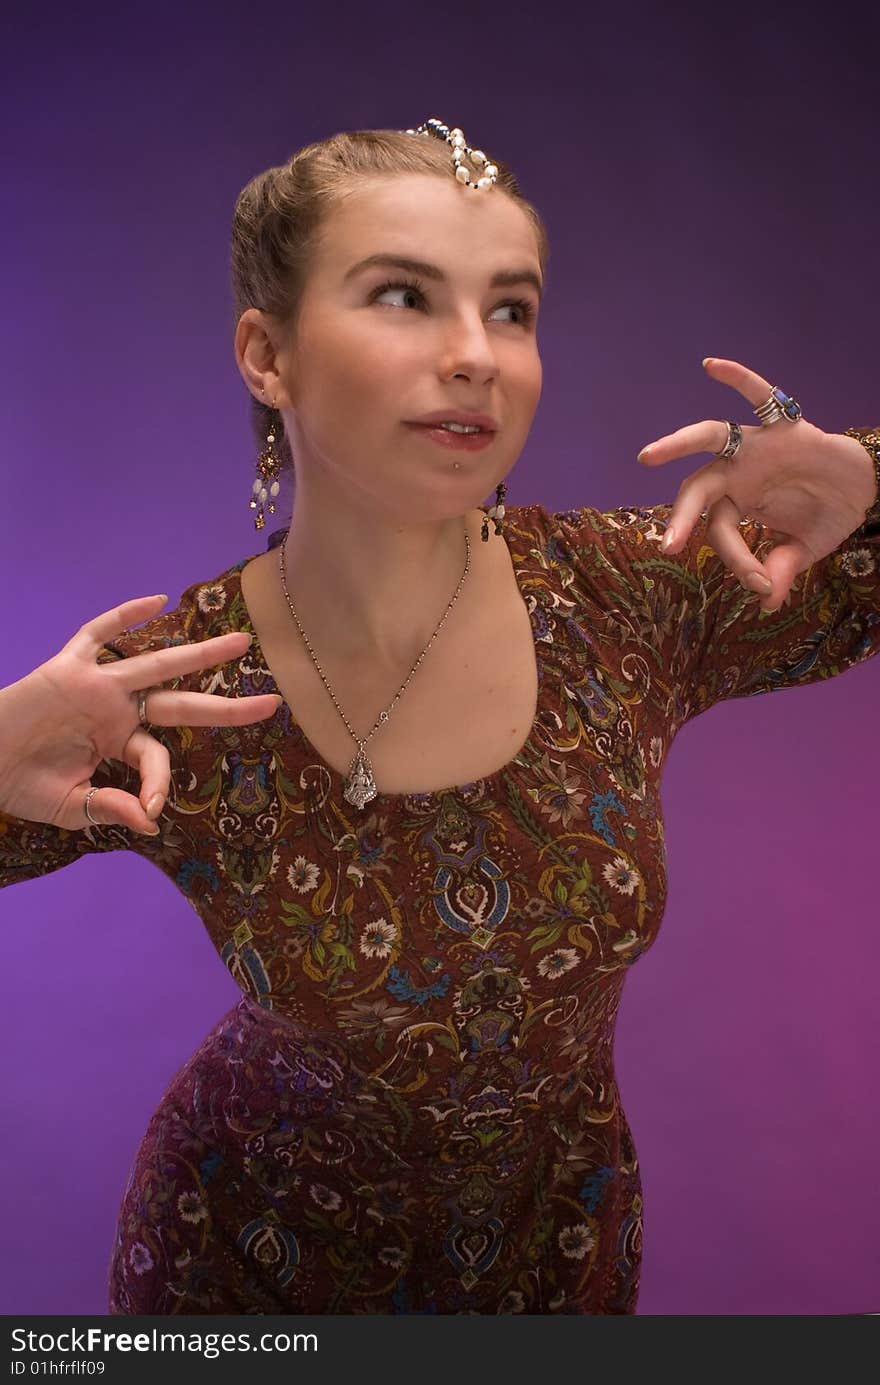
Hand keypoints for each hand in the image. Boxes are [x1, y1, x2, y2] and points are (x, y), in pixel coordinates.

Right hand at [0, 593, 280, 834]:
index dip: (156, 783)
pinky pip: (97, 633)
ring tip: (243, 643)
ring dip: (199, 653)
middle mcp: (117, 709)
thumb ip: (109, 809)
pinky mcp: (67, 667)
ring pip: (156, 665)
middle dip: (226, 705)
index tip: (150, 810)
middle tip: (272, 703)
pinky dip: (124, 616)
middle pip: (181, 703)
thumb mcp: (71, 807)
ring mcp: (96, 686)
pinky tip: (158, 600)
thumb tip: (150, 823)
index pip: (156, 757)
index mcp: (119, 743)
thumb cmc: (23, 783)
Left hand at [637, 357, 876, 612]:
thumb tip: (767, 604)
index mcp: (735, 505)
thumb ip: (780, 569)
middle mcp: (736, 474)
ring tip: (647, 456)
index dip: (739, 560)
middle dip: (681, 517)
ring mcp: (754, 448)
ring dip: (677, 445)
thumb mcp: (802, 550)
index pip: (722, 532)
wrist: (863, 488)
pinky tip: (710, 365)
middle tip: (667, 545)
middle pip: (697, 490)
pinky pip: (759, 395)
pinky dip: (737, 378)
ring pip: (709, 438)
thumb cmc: (823, 516)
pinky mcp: (782, 425)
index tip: (760, 586)